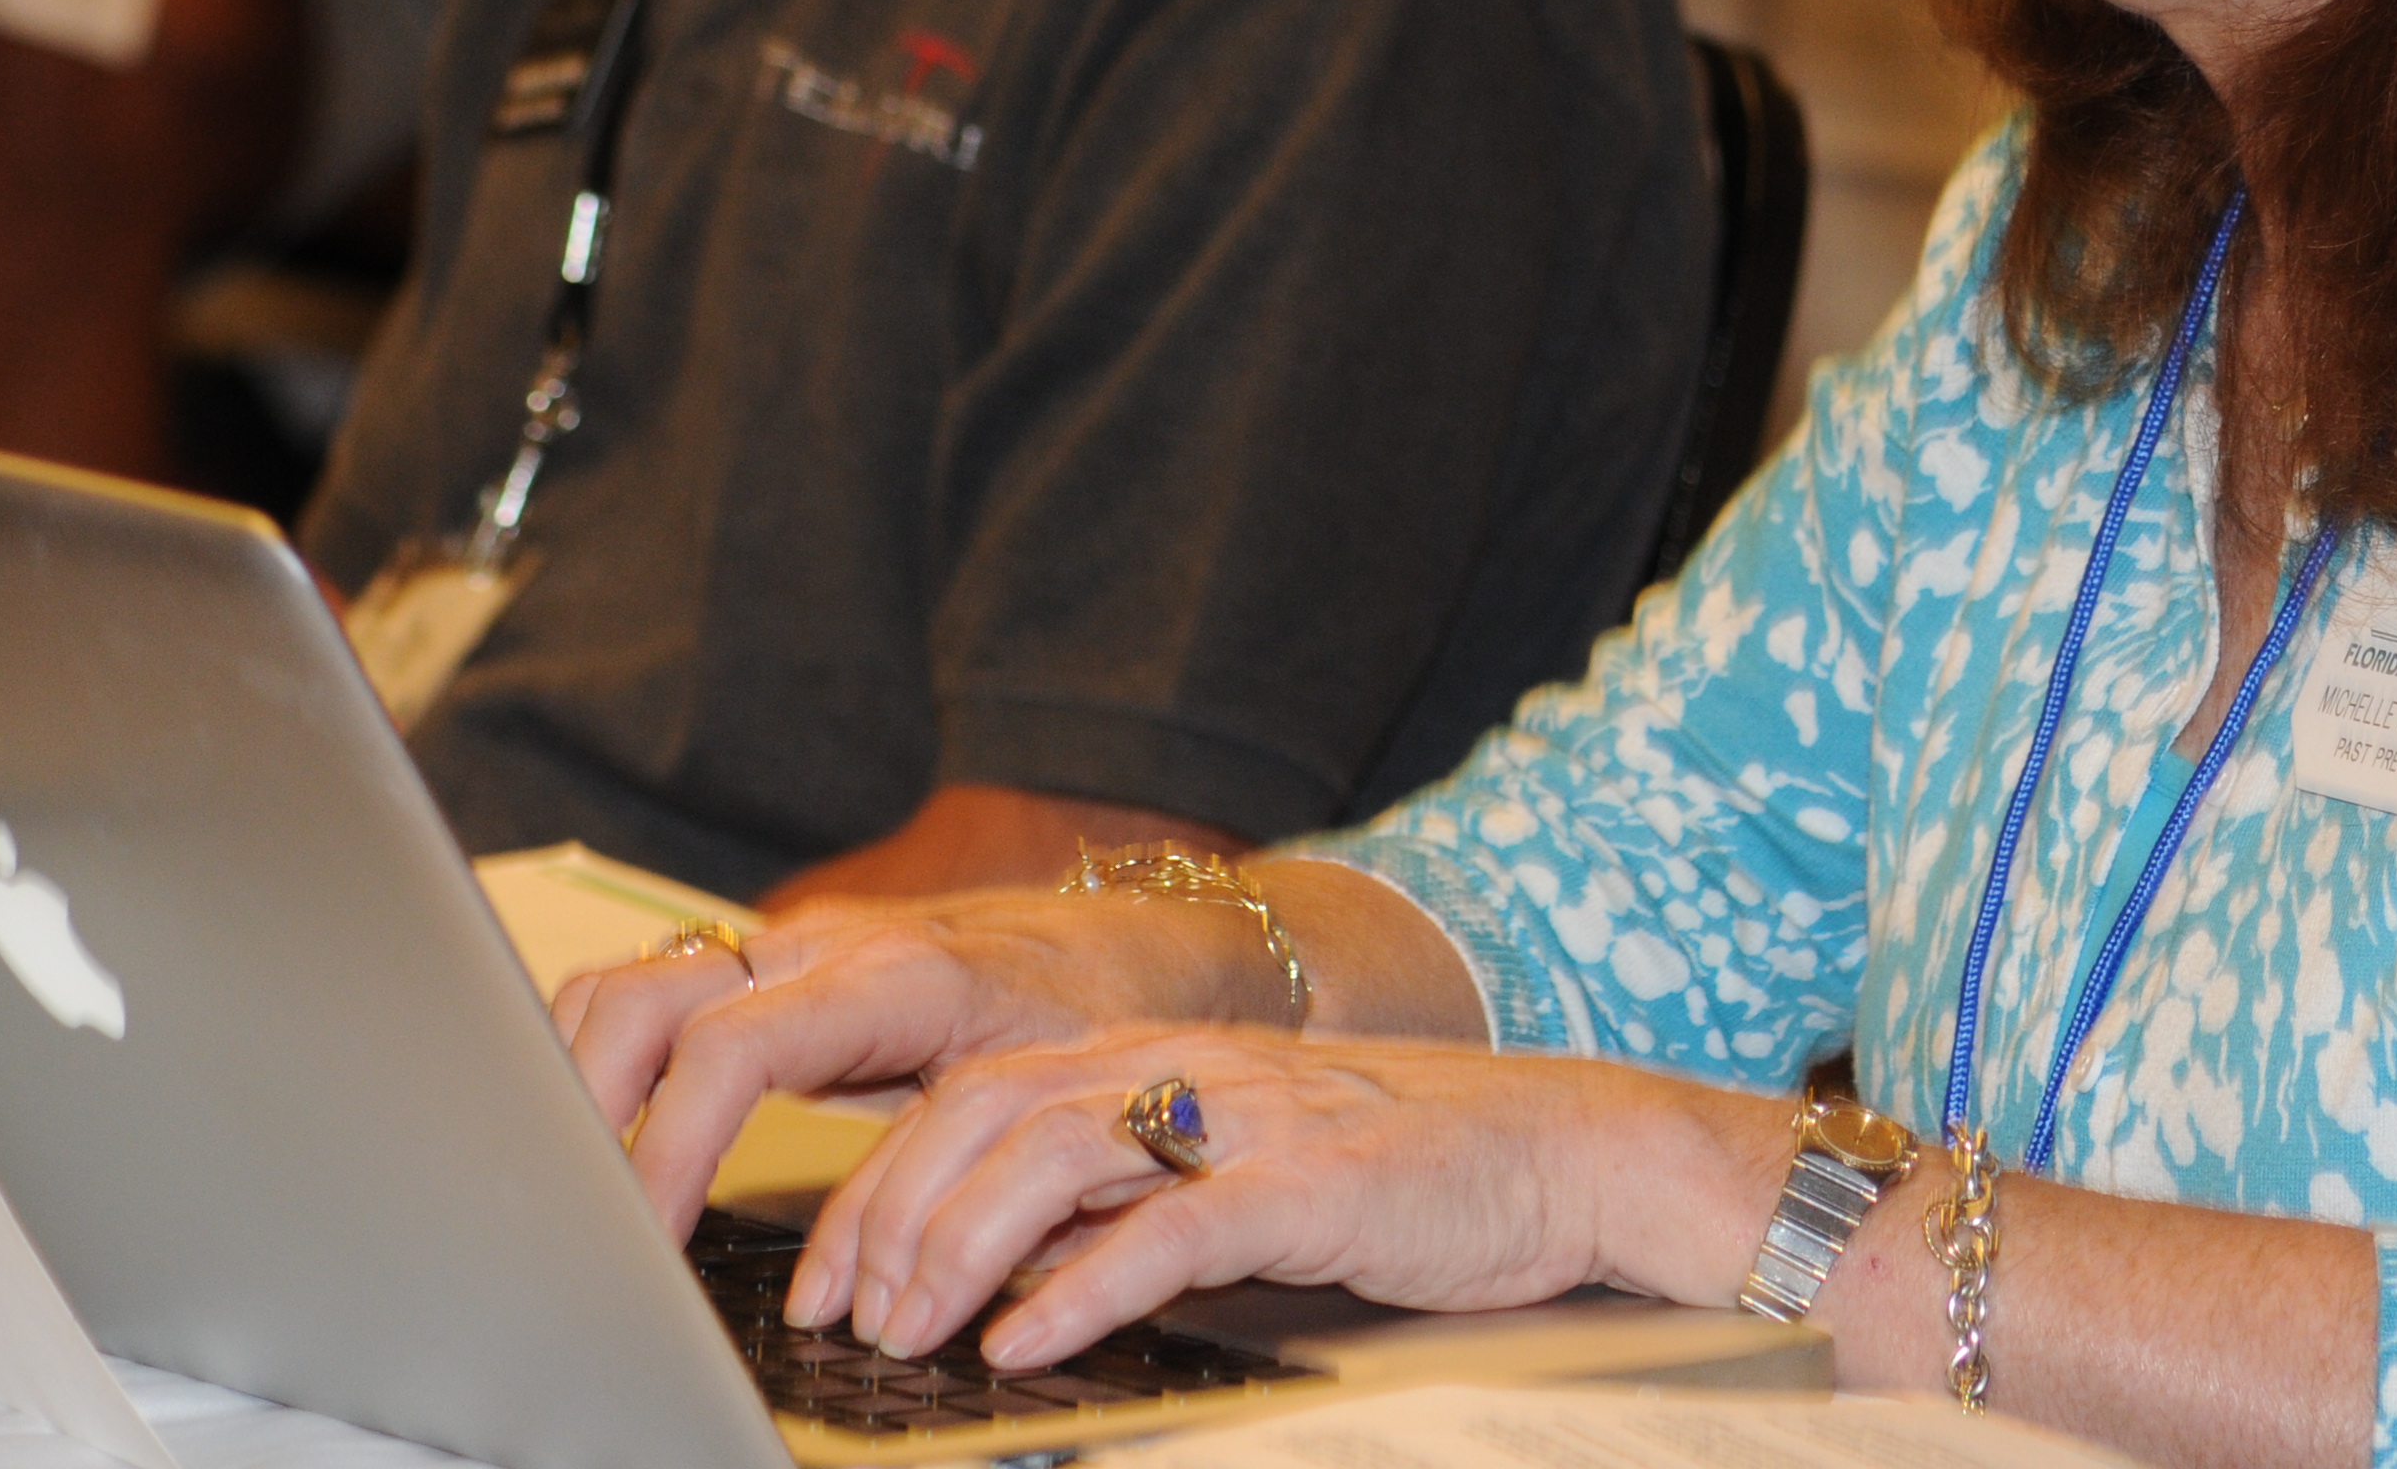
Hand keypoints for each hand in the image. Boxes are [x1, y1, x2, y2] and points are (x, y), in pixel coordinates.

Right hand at [552, 891, 1240, 1236]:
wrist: (1138, 942)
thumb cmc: (1099, 1020)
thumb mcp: (1044, 1099)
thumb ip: (951, 1181)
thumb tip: (867, 1299)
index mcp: (893, 976)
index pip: (734, 1045)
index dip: (670, 1144)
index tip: (643, 1237)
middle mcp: (824, 945)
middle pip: (645, 996)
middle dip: (585, 1107)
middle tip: (568, 1219)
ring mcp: (791, 946)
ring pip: (633, 983)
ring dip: (580, 1077)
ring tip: (566, 1189)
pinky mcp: (776, 967)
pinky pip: (658, 992)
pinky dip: (607, 1058)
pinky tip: (599, 1141)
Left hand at [792, 1032, 1781, 1370]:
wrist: (1570, 1148)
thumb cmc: (1411, 1172)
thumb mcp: (1245, 1166)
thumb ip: (1137, 1195)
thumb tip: (1008, 1271)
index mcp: (1164, 1055)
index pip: (977, 1091)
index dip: (881, 1178)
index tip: (825, 1274)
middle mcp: (1189, 1067)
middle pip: (987, 1109)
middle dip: (888, 1213)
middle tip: (841, 1313)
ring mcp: (1250, 1118)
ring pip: (1054, 1153)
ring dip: (957, 1246)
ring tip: (910, 1330)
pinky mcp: (1312, 1182)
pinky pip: (1171, 1228)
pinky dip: (1082, 1285)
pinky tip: (1026, 1342)